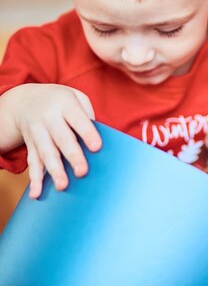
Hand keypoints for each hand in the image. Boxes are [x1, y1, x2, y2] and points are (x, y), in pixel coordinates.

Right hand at [5, 84, 101, 198]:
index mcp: (65, 104)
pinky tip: (37, 193)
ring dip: (54, 171)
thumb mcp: (76, 97)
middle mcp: (49, 118)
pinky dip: (34, 179)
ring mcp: (37, 132)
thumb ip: (87, 115)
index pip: (78, 120)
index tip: (97, 147)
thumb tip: (97, 140)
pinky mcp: (30, 145)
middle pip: (62, 139)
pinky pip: (32, 162)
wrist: (26, 100)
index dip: (87, 133)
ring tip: (63, 186)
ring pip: (46, 153)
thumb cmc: (62, 101)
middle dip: (72, 156)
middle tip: (82, 172)